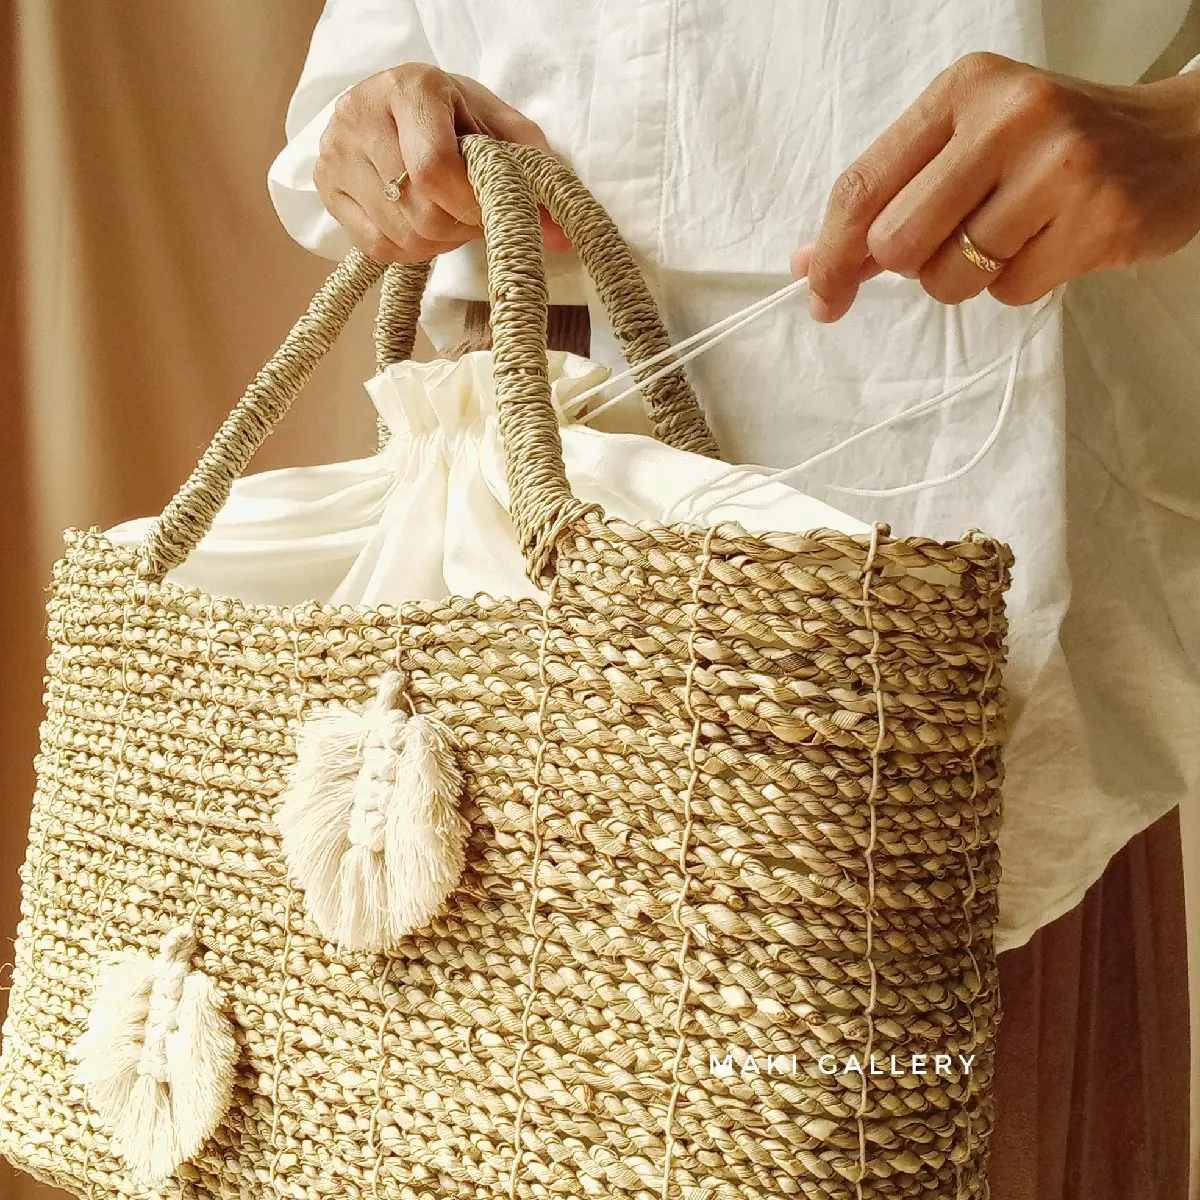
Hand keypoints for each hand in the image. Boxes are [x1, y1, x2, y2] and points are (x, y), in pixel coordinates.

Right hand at [314, 64, 569, 262]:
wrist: (400, 106)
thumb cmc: (457, 116)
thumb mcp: (501, 129)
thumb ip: (535, 175)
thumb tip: (561, 237)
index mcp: (409, 88)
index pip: (433, 168)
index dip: (469, 204)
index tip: (490, 209)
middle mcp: (359, 115)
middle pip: (419, 210)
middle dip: (459, 225)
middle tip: (471, 211)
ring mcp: (335, 154)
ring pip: (401, 234)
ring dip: (438, 239)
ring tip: (446, 211)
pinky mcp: (326, 188)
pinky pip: (378, 247)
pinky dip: (410, 247)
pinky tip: (421, 222)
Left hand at [795, 53, 1199, 320]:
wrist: (1178, 140)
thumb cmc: (1052, 146)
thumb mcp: (966, 145)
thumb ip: (889, 198)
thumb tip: (810, 264)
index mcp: (964, 90)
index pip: (862, 186)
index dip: (830, 254)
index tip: (820, 295)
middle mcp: (1010, 118)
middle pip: (897, 243)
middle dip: (912, 265)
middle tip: (953, 243)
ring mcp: (1060, 169)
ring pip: (949, 278)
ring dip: (967, 277)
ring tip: (1014, 233)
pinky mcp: (1098, 221)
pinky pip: (1009, 292)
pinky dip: (1017, 283)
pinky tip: (1051, 242)